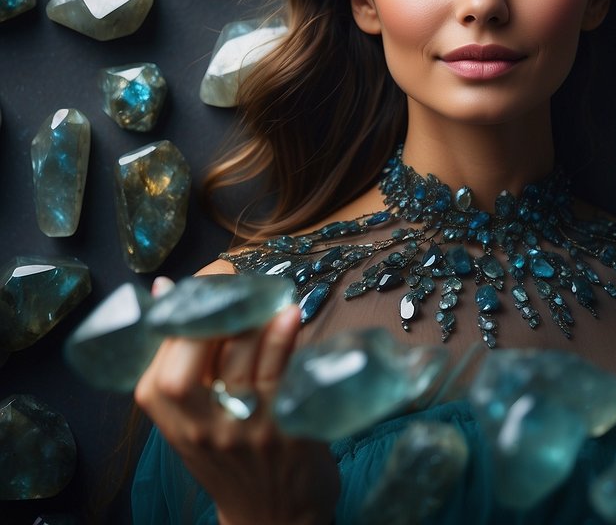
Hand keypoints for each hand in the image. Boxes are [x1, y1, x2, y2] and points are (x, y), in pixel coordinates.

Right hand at [134, 278, 339, 524]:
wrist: (272, 516)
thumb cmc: (230, 453)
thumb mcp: (190, 415)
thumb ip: (181, 360)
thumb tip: (165, 289)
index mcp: (169, 418)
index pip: (161, 355)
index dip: (181, 309)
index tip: (206, 279)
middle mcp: (200, 426)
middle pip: (189, 361)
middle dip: (209, 312)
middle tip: (234, 281)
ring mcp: (243, 430)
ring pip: (240, 361)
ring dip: (254, 317)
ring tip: (269, 291)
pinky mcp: (286, 433)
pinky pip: (282, 379)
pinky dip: (283, 342)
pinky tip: (289, 315)